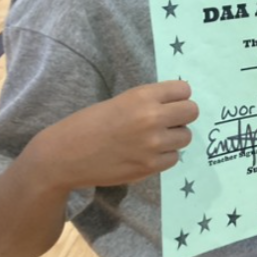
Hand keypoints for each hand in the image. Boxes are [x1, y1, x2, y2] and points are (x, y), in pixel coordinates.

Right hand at [33, 81, 196, 191]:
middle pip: (192, 112)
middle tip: (166, 121)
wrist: (63, 155)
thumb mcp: (121, 101)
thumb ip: (150, 101)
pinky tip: (145, 154)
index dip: (178, 96)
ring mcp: (152, 144)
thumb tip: (179, 102)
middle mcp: (152, 118)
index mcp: (142, 96)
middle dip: (181, 116)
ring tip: (153, 139)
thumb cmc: (89, 124)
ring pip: (186, 137)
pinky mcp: (149, 167)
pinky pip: (173, 158)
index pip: (185, 89)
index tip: (169, 102)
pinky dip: (163, 156)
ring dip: (173, 137)